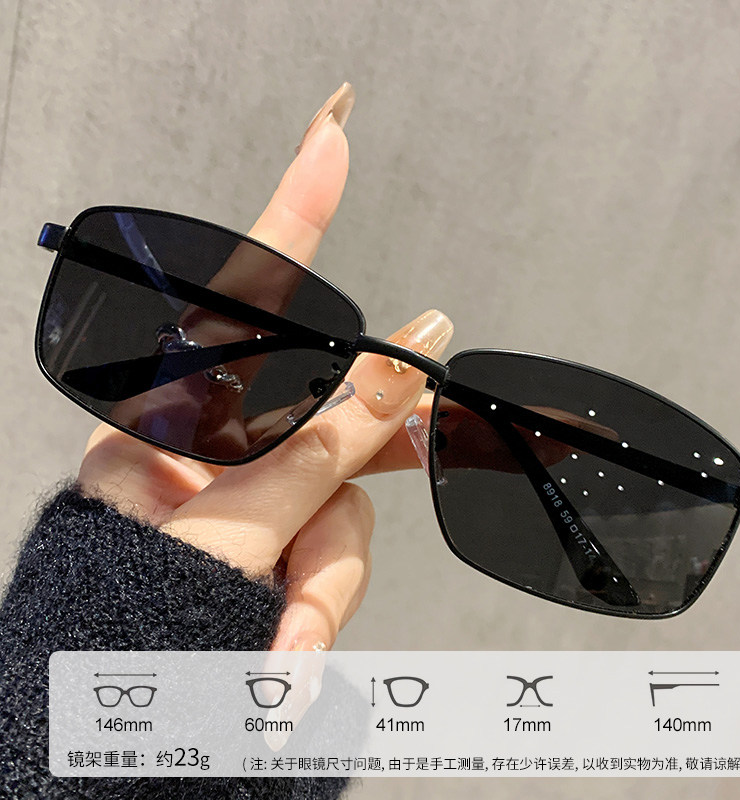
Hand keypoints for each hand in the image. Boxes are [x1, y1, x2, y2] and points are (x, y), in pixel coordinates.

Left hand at [77, 83, 453, 650]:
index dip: (295, 209)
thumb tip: (418, 349)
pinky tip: (283, 665)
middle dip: (368, 453)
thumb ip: (332, 443)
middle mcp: (219, 444)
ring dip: (324, 582)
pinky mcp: (284, 544)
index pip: (243, 293)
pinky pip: (337, 555)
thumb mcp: (233, 528)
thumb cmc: (130, 620)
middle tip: (445, 431)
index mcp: (170, 416)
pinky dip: (319, 612)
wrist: (117, 728)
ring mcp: (256, 496)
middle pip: (329, 417)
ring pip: (347, 506)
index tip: (334, 128)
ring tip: (279, 649)